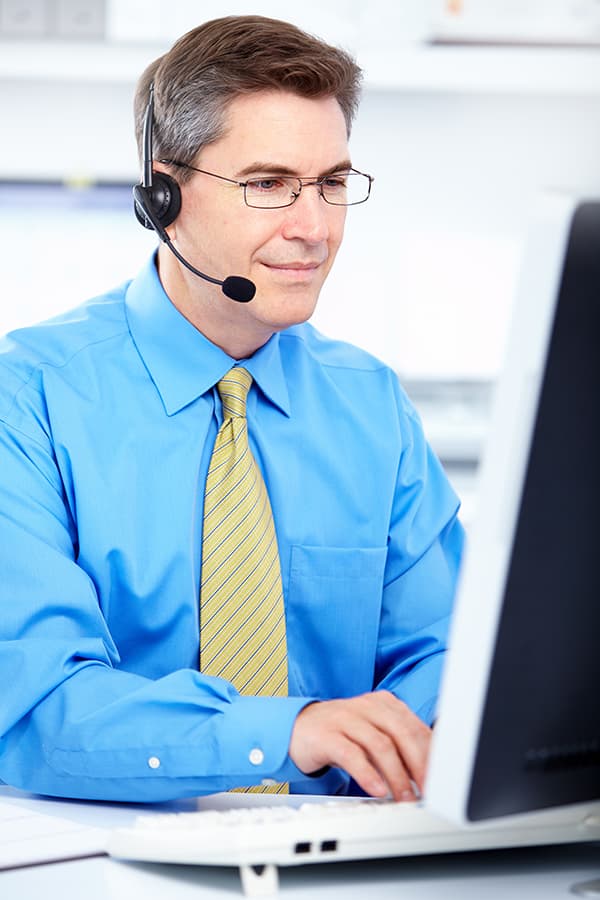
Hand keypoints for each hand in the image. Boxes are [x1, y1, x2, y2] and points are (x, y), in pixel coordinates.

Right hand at [288, 691, 430, 800]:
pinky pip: (351, 754)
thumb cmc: (341, 733)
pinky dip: (368, 774)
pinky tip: (378, 790)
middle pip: (401, 733)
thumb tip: (427, 773)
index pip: (415, 726)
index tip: (441, 778)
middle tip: (428, 790)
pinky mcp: (327, 735)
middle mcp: (367, 706)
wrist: (296, 727)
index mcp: (384, 703)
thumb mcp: (372, 733)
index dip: (431, 753)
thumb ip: (397, 746)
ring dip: (397, 775)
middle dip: (419, 764)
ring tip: (405, 797)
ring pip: (380, 744)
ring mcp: (345, 718)